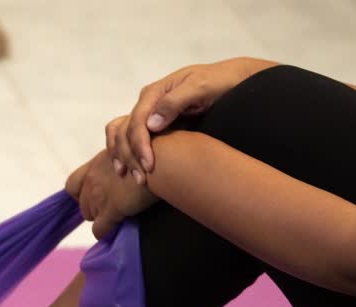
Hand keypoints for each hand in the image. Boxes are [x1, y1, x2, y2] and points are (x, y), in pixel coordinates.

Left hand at [66, 151, 156, 239]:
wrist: (160, 161)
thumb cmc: (151, 152)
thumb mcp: (127, 151)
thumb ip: (117, 162)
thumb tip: (121, 172)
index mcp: (95, 164)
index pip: (72, 184)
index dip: (80, 193)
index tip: (93, 196)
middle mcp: (92, 179)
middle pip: (81, 203)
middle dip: (93, 207)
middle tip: (110, 208)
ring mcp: (99, 195)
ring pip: (90, 216)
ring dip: (101, 217)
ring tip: (117, 216)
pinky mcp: (111, 210)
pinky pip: (98, 229)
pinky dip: (104, 232)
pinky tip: (113, 230)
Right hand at [108, 57, 275, 181]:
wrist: (231, 79)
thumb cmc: (219, 82)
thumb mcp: (201, 87)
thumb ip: (176, 101)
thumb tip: (151, 124)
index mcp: (155, 92)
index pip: (138, 121)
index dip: (140, 144)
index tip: (149, 165)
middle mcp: (147, 102)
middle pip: (127, 131)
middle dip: (131, 156)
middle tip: (141, 179)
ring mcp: (149, 113)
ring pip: (123, 136)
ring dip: (124, 157)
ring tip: (133, 178)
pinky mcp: (153, 123)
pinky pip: (130, 138)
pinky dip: (125, 153)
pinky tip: (126, 169)